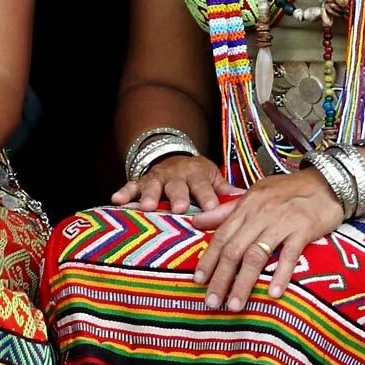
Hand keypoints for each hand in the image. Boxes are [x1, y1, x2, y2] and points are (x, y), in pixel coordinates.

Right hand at [113, 152, 232, 215]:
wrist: (172, 156)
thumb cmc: (196, 174)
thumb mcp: (212, 177)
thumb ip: (226, 189)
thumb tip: (247, 199)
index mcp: (196, 174)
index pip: (203, 185)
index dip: (207, 196)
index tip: (212, 207)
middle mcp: (176, 175)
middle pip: (177, 186)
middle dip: (178, 197)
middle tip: (179, 208)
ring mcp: (156, 178)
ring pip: (153, 186)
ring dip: (150, 196)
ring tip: (148, 207)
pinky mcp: (140, 182)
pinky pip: (130, 186)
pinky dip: (124, 192)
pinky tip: (116, 200)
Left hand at [183, 171, 344, 310]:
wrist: (328, 181)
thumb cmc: (290, 190)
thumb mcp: (255, 194)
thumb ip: (227, 210)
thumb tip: (197, 221)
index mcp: (247, 206)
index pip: (221, 236)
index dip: (209, 260)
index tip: (198, 281)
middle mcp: (260, 214)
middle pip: (235, 250)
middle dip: (221, 278)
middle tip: (212, 302)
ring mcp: (282, 222)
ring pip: (256, 255)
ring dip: (243, 282)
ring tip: (235, 304)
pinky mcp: (304, 229)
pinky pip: (289, 255)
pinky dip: (281, 275)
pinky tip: (273, 293)